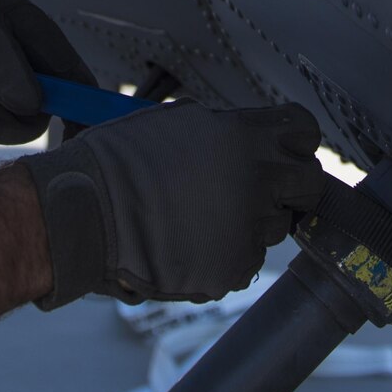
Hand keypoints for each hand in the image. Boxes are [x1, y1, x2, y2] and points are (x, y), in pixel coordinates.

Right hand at [23, 101, 325, 307]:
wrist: (83, 214)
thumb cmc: (118, 163)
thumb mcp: (177, 123)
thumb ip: (227, 131)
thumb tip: (254, 138)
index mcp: (242, 135)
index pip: (304, 132)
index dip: (295, 142)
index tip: (283, 150)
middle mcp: (256, 179)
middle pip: (308, 183)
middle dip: (290, 187)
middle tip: (256, 191)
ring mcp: (248, 228)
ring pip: (275, 226)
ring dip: (251, 223)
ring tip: (200, 217)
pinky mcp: (234, 268)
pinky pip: (245, 260)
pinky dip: (225, 254)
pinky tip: (188, 243)